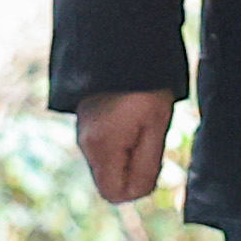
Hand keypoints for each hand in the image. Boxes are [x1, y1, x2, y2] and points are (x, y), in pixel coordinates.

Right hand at [73, 89, 174, 207]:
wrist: (119, 46)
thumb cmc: (143, 86)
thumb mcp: (156, 126)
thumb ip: (148, 165)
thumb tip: (140, 190)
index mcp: (102, 149)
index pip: (114, 194)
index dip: (137, 187)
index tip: (152, 158)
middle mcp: (86, 145)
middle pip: (110, 180)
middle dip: (133, 170)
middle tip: (149, 139)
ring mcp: (84, 134)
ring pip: (108, 165)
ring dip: (128, 156)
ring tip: (142, 125)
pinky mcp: (88, 124)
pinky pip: (105, 149)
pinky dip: (120, 144)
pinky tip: (132, 119)